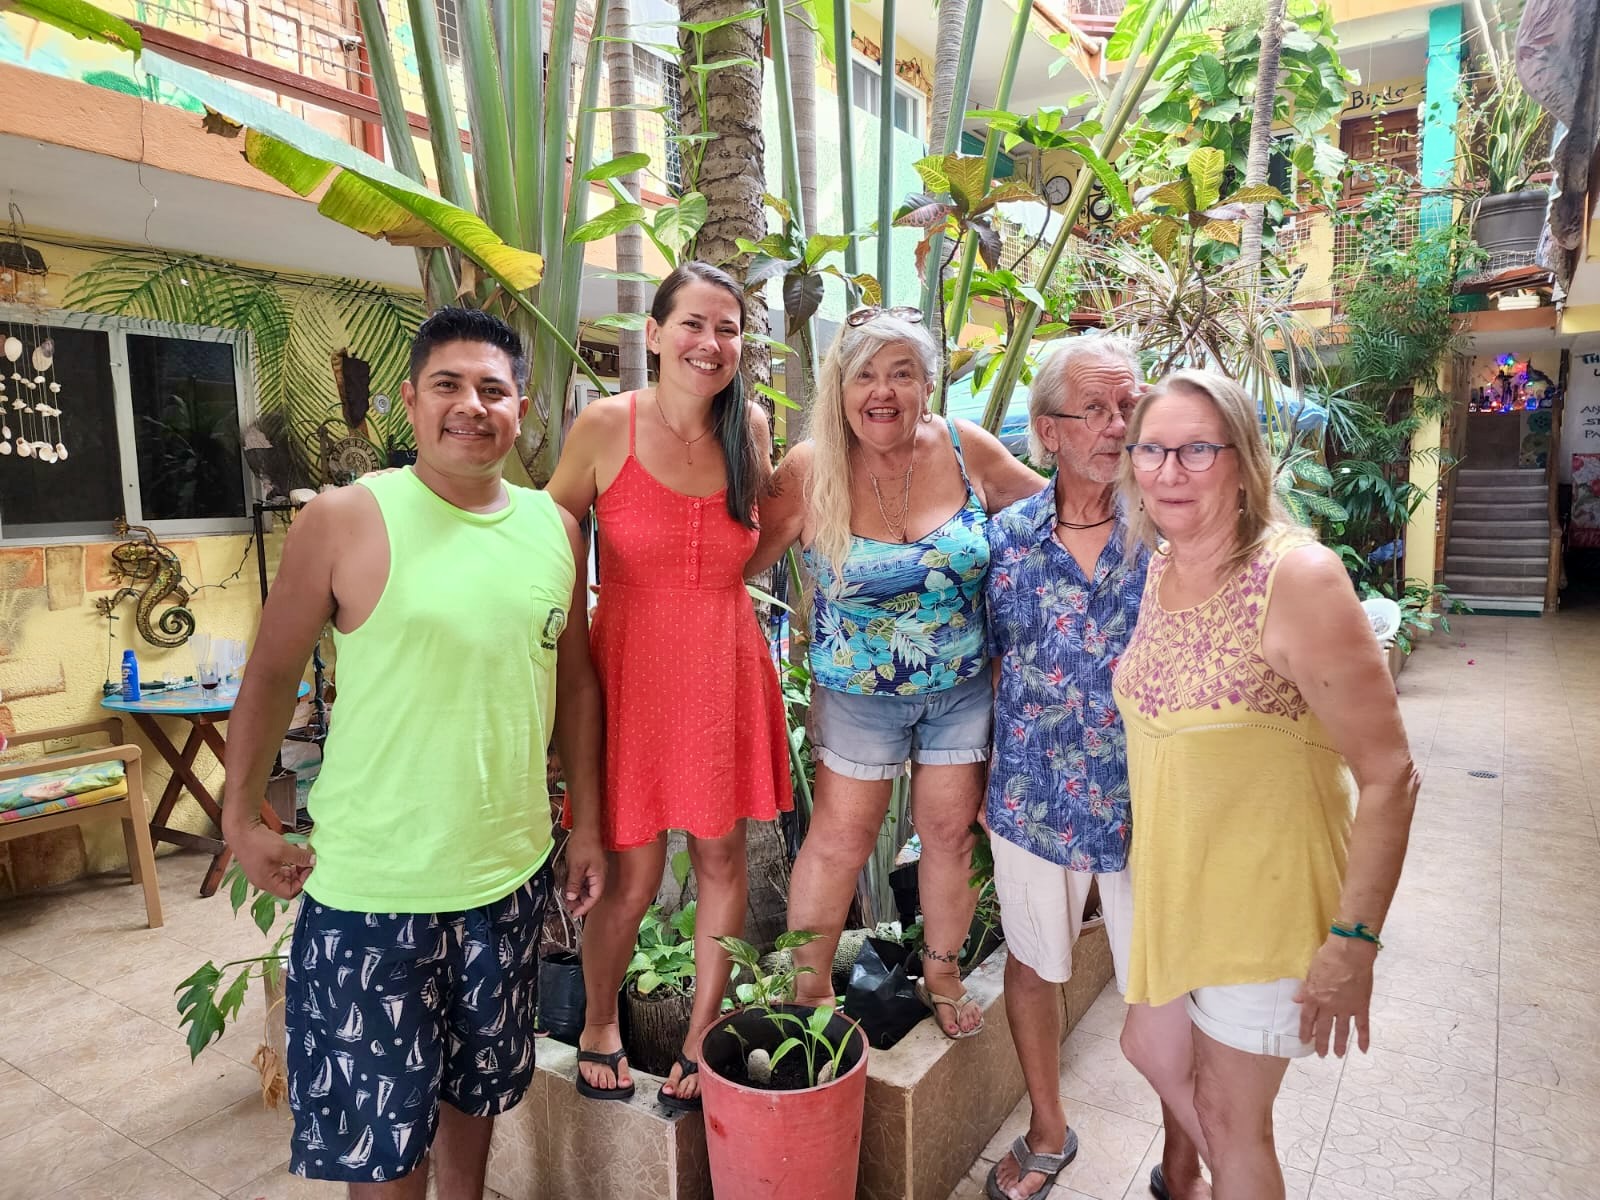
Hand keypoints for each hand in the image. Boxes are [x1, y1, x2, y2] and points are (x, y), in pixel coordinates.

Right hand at [230, 821, 313, 899]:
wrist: (240, 828)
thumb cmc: (257, 841)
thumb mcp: (282, 849)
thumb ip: (299, 857)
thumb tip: (314, 861)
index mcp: (266, 883)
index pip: (289, 893)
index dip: (302, 882)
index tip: (309, 868)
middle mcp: (264, 881)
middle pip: (287, 886)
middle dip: (300, 875)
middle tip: (308, 862)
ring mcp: (263, 872)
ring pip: (284, 876)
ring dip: (295, 869)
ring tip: (302, 857)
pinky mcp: (263, 863)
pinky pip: (280, 869)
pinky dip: (289, 863)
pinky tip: (294, 854)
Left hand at [563, 830, 606, 918]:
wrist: (586, 827)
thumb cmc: (582, 845)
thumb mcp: (576, 866)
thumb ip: (574, 884)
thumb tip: (571, 899)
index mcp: (599, 877)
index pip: (594, 898)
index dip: (584, 907)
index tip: (574, 914)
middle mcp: (599, 876)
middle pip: (592, 894)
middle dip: (580, 903)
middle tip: (568, 908)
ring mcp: (595, 871)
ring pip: (588, 888)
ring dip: (578, 895)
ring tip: (567, 900)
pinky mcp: (590, 866)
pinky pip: (585, 881)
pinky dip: (578, 886)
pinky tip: (569, 888)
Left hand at [1295, 934, 1376, 1055]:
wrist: (1349, 953)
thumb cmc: (1328, 957)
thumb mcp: (1310, 972)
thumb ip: (1305, 988)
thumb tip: (1296, 1000)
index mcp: (1314, 997)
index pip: (1307, 1019)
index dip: (1305, 1031)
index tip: (1304, 1041)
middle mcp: (1329, 1006)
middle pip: (1323, 1029)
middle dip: (1321, 1043)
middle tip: (1321, 1054)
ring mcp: (1346, 1008)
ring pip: (1342, 1031)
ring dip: (1339, 1045)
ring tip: (1338, 1055)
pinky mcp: (1361, 1006)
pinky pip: (1362, 1026)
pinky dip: (1363, 1038)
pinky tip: (1362, 1050)